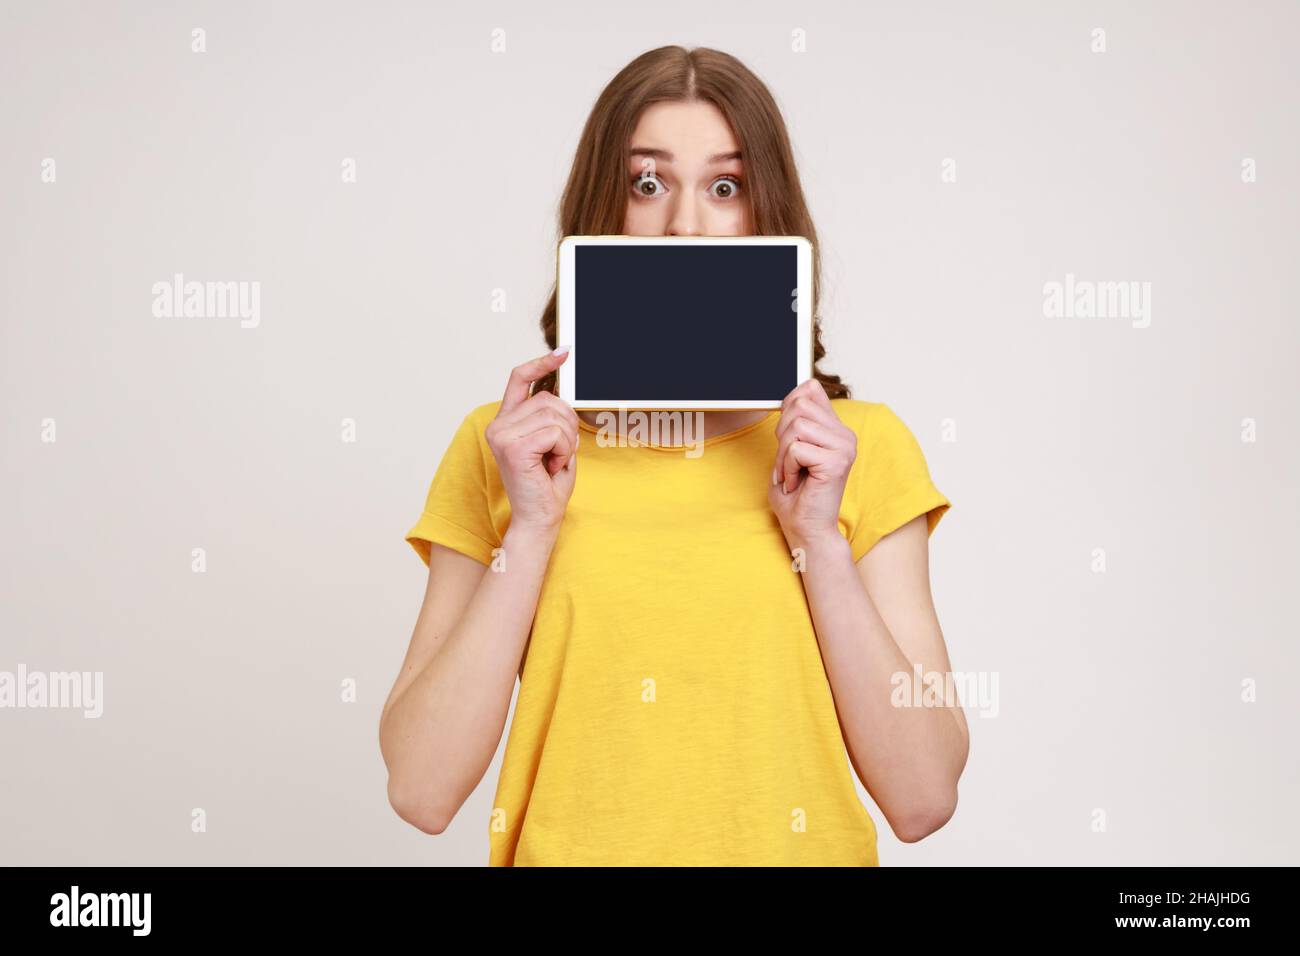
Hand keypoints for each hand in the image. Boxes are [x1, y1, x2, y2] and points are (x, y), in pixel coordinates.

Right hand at [485, 347, 578, 535]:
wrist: (539, 518)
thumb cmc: (546, 485)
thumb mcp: (553, 442)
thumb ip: (552, 417)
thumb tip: (561, 389)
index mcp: (506, 421)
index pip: (519, 379)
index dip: (541, 363)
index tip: (563, 353)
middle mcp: (499, 425)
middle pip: (549, 399)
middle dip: (567, 424)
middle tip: (558, 451)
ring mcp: (502, 435)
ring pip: (555, 416)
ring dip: (566, 440)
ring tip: (553, 460)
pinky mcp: (513, 447)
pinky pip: (555, 433)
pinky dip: (563, 450)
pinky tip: (551, 466)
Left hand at [767, 379, 856, 546]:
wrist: (806, 529)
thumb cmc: (796, 495)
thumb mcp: (791, 449)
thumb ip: (797, 421)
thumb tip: (800, 391)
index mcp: (836, 429)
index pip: (810, 389)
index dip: (788, 407)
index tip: (786, 437)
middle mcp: (845, 435)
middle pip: (800, 405)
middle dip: (782, 434)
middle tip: (788, 461)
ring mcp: (844, 447)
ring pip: (797, 426)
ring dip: (783, 454)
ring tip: (792, 474)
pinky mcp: (837, 462)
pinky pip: (796, 449)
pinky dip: (788, 468)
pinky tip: (797, 483)